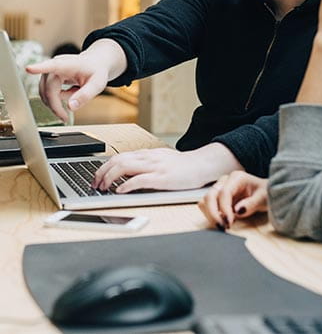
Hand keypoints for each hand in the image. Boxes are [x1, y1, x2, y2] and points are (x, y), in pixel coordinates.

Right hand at [26, 39, 125, 120]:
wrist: (94, 63)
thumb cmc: (96, 71)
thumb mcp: (97, 84)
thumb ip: (85, 95)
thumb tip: (70, 107)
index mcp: (67, 64)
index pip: (52, 66)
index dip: (39, 68)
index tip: (28, 69)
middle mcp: (55, 67)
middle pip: (48, 90)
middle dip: (55, 106)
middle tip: (65, 118)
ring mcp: (49, 72)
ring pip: (45, 94)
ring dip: (57, 102)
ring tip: (75, 96)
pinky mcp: (47, 78)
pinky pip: (47, 94)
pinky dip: (57, 99)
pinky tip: (70, 92)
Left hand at [92, 143, 243, 192]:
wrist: (202, 165)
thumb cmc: (182, 166)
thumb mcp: (160, 160)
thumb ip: (145, 164)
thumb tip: (127, 172)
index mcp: (146, 154)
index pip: (119, 157)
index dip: (104, 167)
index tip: (96, 177)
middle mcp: (148, 158)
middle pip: (117, 160)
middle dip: (102, 173)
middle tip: (95, 184)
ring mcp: (155, 167)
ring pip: (124, 167)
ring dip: (110, 178)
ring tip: (104, 187)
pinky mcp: (162, 178)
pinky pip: (140, 180)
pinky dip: (126, 185)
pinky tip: (120, 191)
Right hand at [198, 171, 267, 228]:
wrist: (264, 193)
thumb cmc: (265, 193)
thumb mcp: (264, 198)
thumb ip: (251, 204)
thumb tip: (237, 211)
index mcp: (236, 178)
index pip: (224, 193)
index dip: (224, 209)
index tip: (229, 222)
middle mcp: (225, 181)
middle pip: (210, 196)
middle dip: (213, 213)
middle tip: (223, 227)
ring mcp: (219, 189)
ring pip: (205, 201)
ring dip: (210, 215)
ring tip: (223, 226)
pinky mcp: (216, 198)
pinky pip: (206, 206)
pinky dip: (210, 215)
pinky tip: (222, 222)